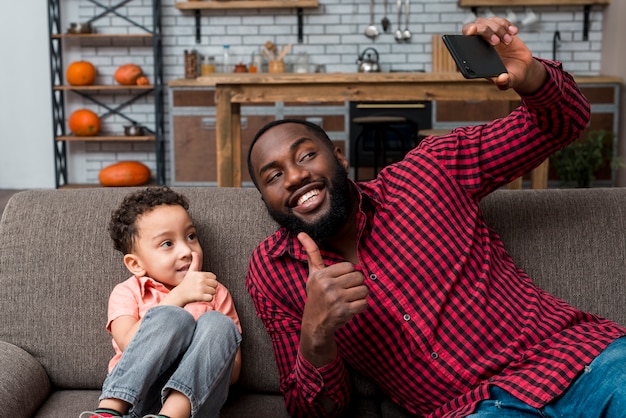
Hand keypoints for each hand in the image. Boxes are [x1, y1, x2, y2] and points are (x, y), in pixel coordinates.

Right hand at [168, 251, 217, 305]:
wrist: (179, 295)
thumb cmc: (186, 283)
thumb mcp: (191, 271)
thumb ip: (195, 262)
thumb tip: (194, 252)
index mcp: (200, 274)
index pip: (214, 277)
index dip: (209, 281)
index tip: (202, 283)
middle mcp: (201, 280)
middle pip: (215, 284)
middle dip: (210, 287)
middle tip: (201, 289)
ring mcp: (201, 288)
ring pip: (213, 291)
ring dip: (208, 294)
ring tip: (200, 293)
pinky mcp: (201, 296)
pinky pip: (211, 298)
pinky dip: (207, 299)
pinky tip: (200, 298)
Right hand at [297, 232, 367, 365]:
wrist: (315, 323)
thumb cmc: (316, 295)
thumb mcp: (313, 274)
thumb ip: (312, 253)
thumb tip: (302, 233)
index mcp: (321, 275)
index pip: (349, 266)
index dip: (348, 274)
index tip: (341, 281)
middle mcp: (328, 286)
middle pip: (358, 277)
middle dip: (356, 284)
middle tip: (346, 291)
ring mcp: (336, 300)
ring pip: (364, 290)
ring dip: (360, 295)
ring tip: (349, 299)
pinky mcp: (344, 312)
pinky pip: (364, 303)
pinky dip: (361, 306)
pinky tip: (351, 307)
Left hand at [463, 16, 546, 92]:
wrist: (522, 68)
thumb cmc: (510, 76)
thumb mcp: (508, 82)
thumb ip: (504, 82)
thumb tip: (502, 79)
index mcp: (474, 58)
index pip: (462, 42)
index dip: (465, 35)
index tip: (472, 31)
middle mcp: (478, 45)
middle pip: (473, 28)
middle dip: (484, 30)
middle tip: (497, 42)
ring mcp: (488, 36)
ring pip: (486, 22)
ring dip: (498, 29)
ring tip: (508, 41)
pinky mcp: (499, 30)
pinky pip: (498, 21)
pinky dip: (506, 25)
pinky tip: (513, 33)